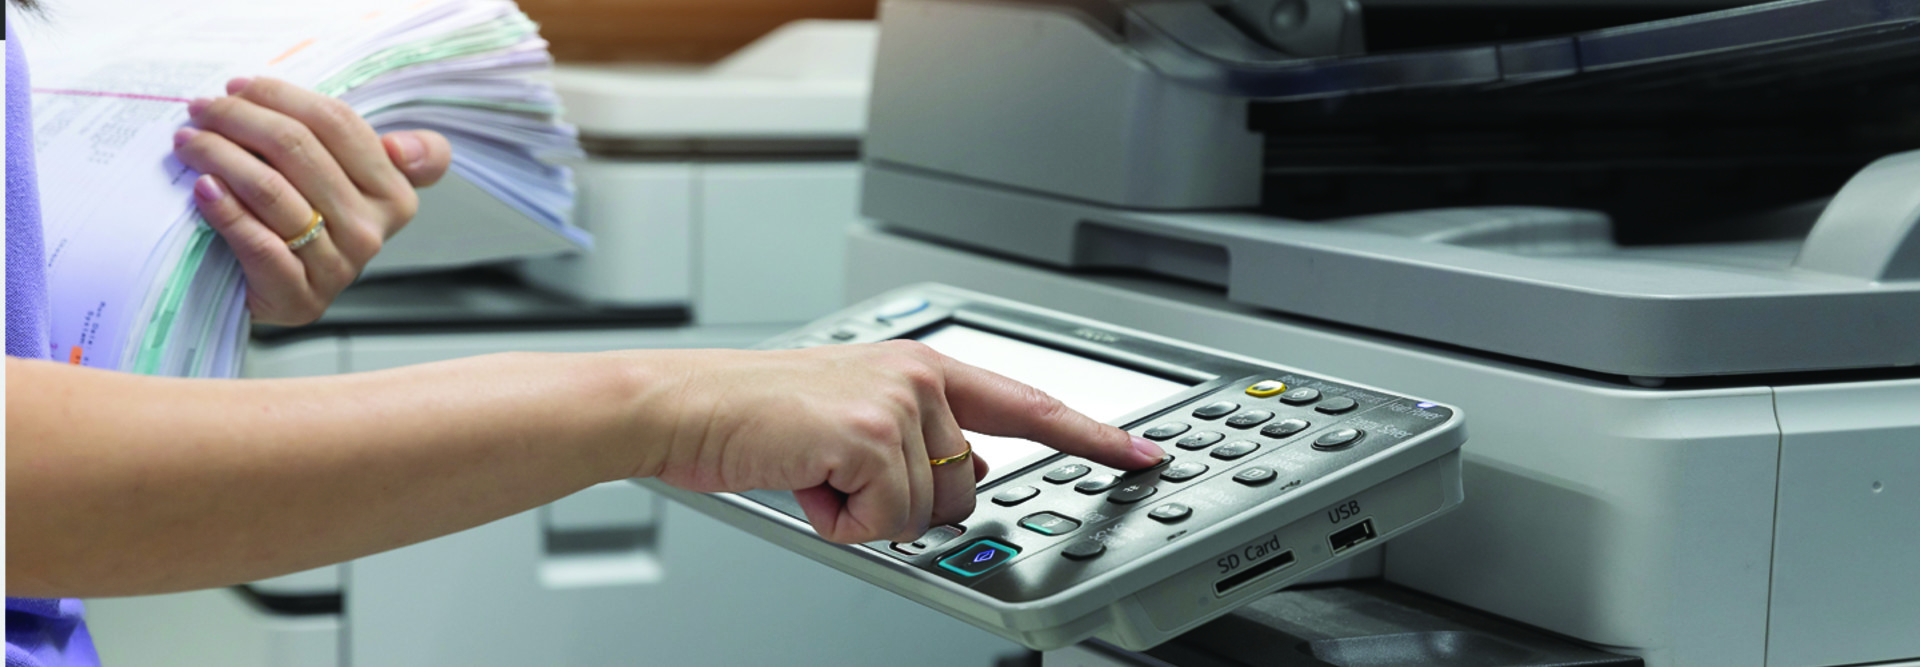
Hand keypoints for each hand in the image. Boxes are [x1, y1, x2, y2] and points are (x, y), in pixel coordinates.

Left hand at [172, 77, 452, 325]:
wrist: (273, 291)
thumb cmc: (305, 220)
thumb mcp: (353, 179)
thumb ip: (399, 153)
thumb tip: (400, 148)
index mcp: (395, 194)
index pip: (338, 123)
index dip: (282, 96)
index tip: (240, 87)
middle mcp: (372, 230)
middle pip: (298, 148)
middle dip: (239, 118)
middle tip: (202, 109)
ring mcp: (337, 267)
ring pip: (272, 190)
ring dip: (218, 155)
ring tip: (188, 141)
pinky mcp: (299, 298)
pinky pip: (258, 243)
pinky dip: (225, 210)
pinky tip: (202, 188)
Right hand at [636, 341, 1167, 543]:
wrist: (684, 406)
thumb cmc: (754, 418)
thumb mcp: (852, 421)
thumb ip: (920, 441)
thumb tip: (968, 479)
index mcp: (921, 367)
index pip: (1026, 404)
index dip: (1091, 434)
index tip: (1139, 455)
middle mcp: (919, 376)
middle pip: (967, 490)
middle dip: (905, 506)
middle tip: (840, 477)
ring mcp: (898, 403)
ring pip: (926, 512)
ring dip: (864, 513)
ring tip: (814, 473)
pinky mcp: (870, 435)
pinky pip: (886, 521)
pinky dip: (840, 522)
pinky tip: (805, 483)